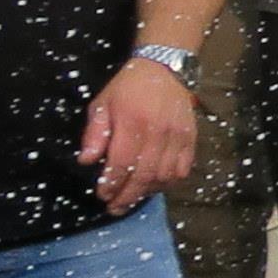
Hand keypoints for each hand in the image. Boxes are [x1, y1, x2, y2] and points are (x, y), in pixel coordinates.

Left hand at [81, 59, 199, 212]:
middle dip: (128, 195)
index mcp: (132, 123)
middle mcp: (157, 132)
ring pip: (164, 175)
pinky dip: (169, 182)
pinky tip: (155, 185)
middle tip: (115, 208)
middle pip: (143, 175)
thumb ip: (94, 133)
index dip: (111, 183)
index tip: (102, 195)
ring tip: (133, 198)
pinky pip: (182, 169)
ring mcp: (177, 136)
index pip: (121, 163)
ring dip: (147, 191)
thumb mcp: (102, 105)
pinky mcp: (191, 138)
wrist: (164, 69)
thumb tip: (87, 161)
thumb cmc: (127, 88)